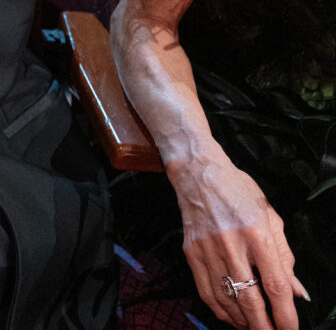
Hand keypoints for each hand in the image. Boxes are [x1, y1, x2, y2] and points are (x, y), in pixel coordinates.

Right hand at [171, 159, 307, 329]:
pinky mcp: (191, 252)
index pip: (275, 284)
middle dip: (264, 326)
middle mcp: (232, 244)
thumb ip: (285, 256)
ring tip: (253, 328)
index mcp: (257, 234)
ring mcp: (208, 250)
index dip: (285, 313)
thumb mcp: (271, 217)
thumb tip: (297, 291)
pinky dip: (220, 309)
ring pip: (226, 299)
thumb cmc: (237, 190)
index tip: (290, 329)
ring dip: (242, 321)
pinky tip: (231, 316)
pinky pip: (206, 290)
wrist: (198, 173)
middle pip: (250, 299)